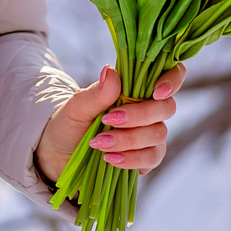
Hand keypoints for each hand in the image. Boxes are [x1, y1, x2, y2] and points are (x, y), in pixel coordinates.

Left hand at [35, 61, 186, 184]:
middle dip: (139, 115)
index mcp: (133, 88)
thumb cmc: (69, 124)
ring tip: (99, 143)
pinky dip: (132, 159)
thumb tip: (111, 71)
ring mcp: (149, 135)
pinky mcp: (145, 158)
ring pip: (158, 135)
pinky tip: (111, 159)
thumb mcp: (76, 108)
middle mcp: (147, 109)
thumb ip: (96, 93)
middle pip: (166, 108)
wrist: (59, 156)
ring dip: (129, 140)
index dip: (172, 80)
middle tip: (109, 120)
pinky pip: (152, 158)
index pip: (170, 74)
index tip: (156, 91)